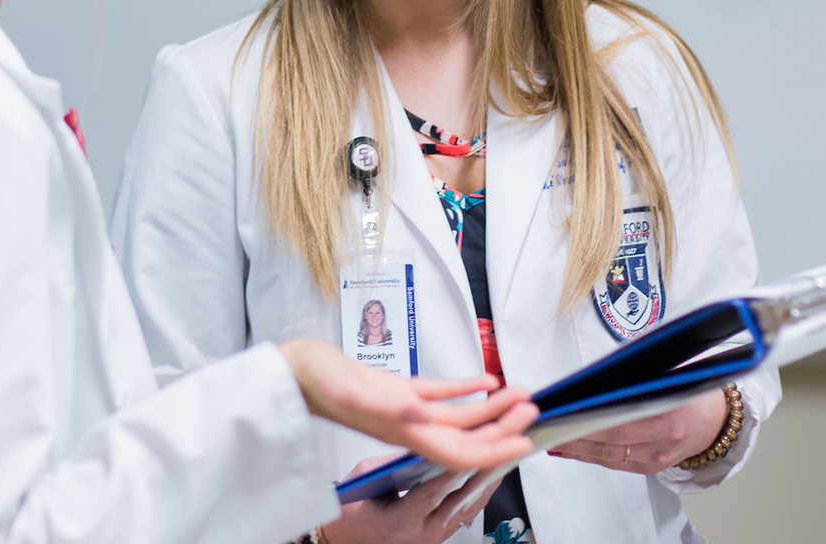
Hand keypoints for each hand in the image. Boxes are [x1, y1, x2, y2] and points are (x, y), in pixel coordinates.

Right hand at [278, 339, 536, 470]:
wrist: (290, 372)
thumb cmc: (314, 381)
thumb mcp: (350, 394)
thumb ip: (384, 408)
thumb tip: (418, 416)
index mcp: (402, 433)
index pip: (457, 453)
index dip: (492, 452)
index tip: (523, 444)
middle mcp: (408, 426)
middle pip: (466, 436)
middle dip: (503, 427)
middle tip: (534, 411)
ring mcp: (404, 410)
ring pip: (458, 415)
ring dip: (491, 407)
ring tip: (521, 394)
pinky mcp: (397, 390)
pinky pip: (440, 394)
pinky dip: (466, 388)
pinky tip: (486, 380)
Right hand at [320, 455, 495, 543]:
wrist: (350, 539)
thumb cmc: (353, 511)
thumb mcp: (365, 479)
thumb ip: (395, 460)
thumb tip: (427, 441)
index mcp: (399, 522)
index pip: (430, 493)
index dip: (453, 472)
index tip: (472, 450)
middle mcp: (422, 534)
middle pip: (461, 500)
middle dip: (486, 471)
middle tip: (506, 446)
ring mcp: (435, 538)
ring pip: (471, 506)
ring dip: (492, 478)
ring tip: (510, 451)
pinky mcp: (442, 536)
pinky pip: (468, 511)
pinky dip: (483, 489)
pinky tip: (496, 471)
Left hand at [547, 388, 727, 475]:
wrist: (714, 421)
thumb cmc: (690, 392)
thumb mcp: (668, 374)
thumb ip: (635, 376)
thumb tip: (595, 376)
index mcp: (670, 408)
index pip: (622, 414)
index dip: (591, 414)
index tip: (566, 408)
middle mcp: (664, 436)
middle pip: (610, 437)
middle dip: (575, 431)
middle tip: (549, 423)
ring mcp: (657, 456)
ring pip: (607, 454)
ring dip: (576, 446)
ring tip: (552, 434)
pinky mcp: (651, 468)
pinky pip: (613, 463)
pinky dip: (589, 455)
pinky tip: (570, 448)